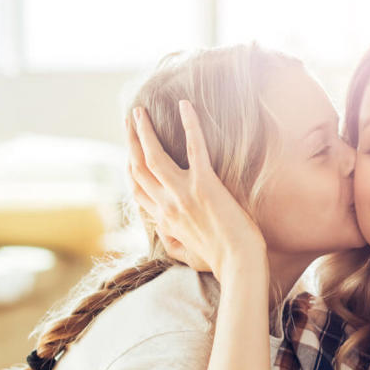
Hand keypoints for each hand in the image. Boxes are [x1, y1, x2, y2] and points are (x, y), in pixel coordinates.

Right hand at [126, 100, 266, 275]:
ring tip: (140, 111)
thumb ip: (170, 242)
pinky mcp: (205, 185)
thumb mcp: (186, 255)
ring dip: (143, 131)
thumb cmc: (220, 261)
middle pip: (137, 168)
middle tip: (129, 121)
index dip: (129, 167)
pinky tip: (186, 105)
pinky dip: (190, 124)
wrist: (240, 263)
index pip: (137, 189)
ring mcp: (183, 194)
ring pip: (153, 156)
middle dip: (129, 142)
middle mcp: (166, 205)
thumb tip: (162, 232)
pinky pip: (195, 148)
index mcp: (163, 220)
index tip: (129, 151)